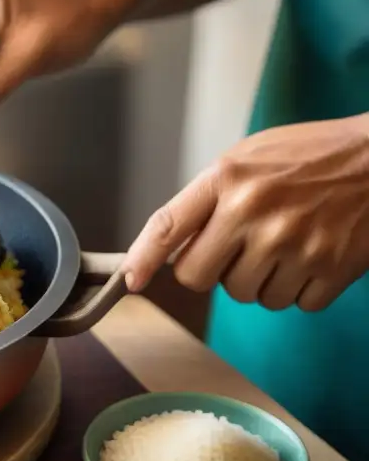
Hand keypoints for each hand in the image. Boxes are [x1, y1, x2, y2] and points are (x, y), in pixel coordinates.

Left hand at [123, 116, 368, 310]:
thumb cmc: (310, 156)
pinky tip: (316, 254)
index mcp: (228, 179)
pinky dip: (302, 288)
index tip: (130, 282)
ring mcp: (293, 243)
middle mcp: (253, 211)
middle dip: (214, 270)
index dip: (143, 258)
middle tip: (242, 246)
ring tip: (289, 241)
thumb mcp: (248, 160)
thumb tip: (171, 252)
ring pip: (247, 296)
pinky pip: (294, 304)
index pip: (168, 224)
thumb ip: (208, 201)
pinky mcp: (330, 268)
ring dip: (262, 280)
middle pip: (199, 277)